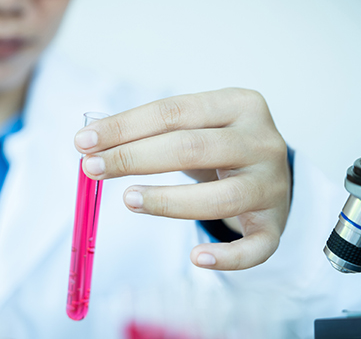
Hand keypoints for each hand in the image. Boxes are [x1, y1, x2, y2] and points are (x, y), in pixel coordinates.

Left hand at [74, 88, 290, 270]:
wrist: (271, 171)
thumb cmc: (219, 145)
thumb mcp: (194, 125)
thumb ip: (151, 131)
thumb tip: (91, 144)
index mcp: (239, 104)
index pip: (174, 111)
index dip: (124, 127)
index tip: (84, 142)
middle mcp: (262, 141)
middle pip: (193, 148)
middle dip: (134, 158)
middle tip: (92, 169)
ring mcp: (273, 184)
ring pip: (221, 198)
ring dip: (169, 201)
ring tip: (128, 200)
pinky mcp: (277, 224)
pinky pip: (256, 247)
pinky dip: (227, 257)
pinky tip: (195, 257)